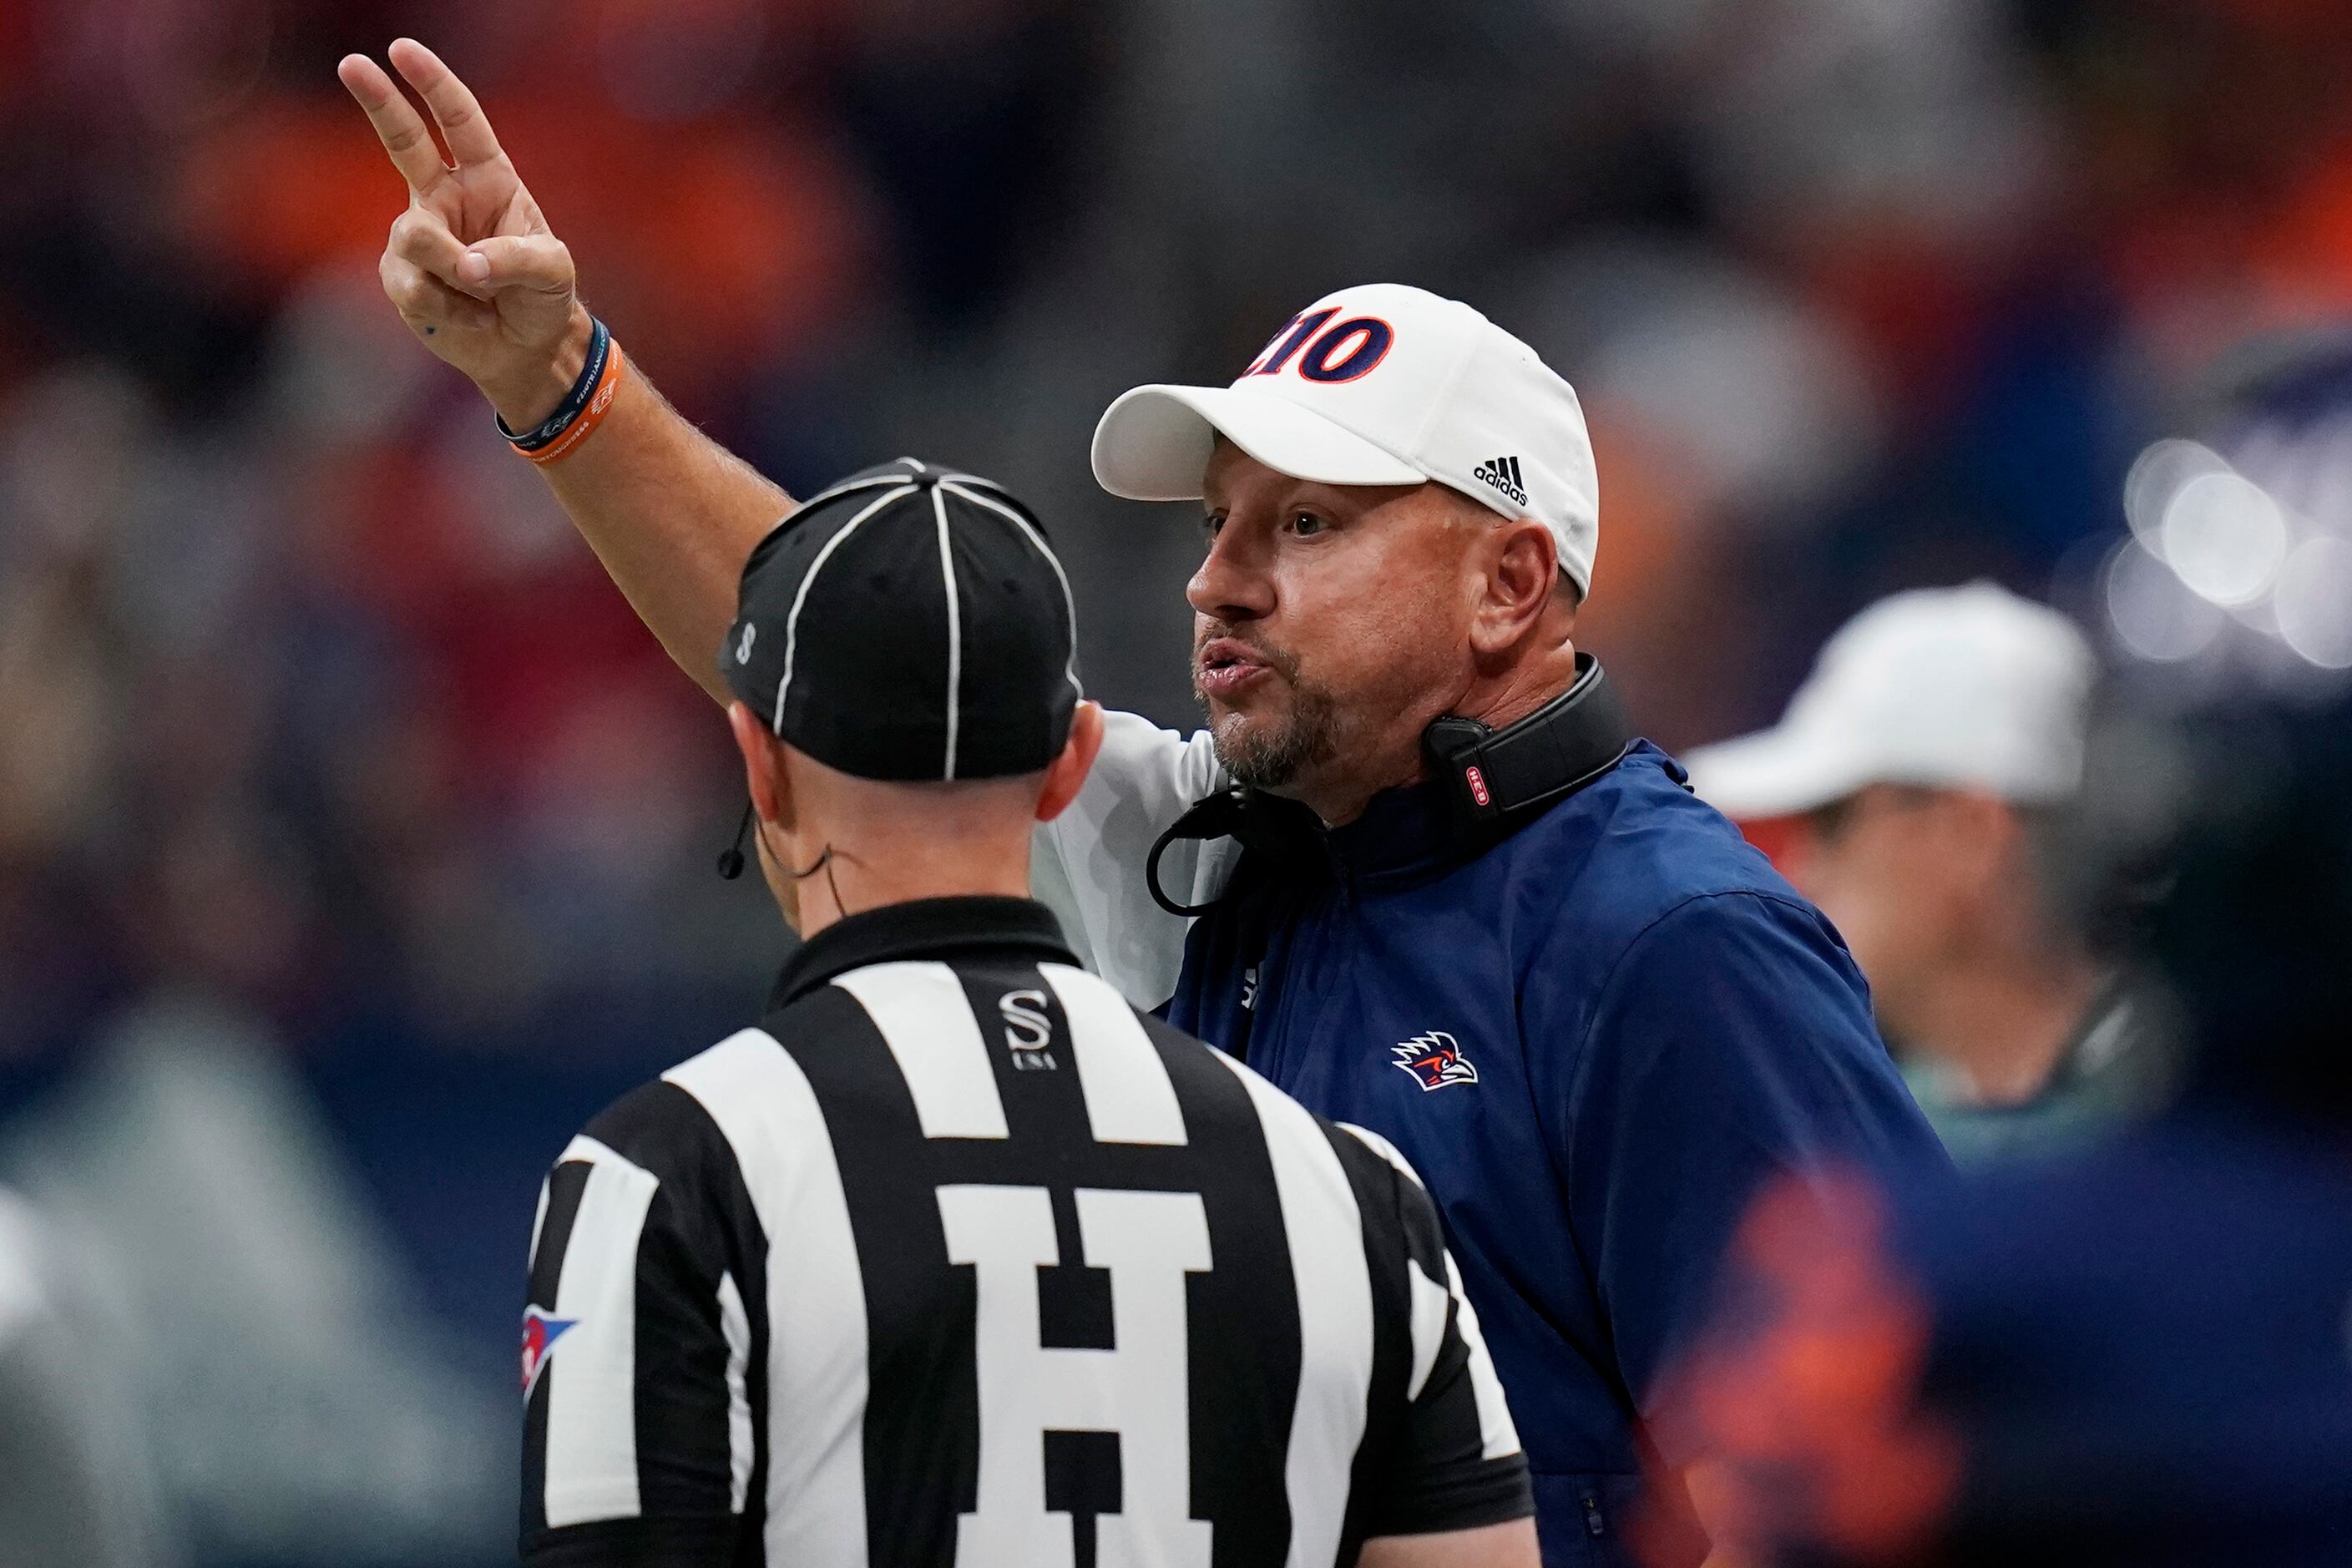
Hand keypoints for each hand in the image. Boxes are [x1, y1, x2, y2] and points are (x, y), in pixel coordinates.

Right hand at [338, 39, 589, 428]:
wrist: (524, 350)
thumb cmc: (542, 297)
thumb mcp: (553, 272)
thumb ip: (517, 259)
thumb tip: (467, 264)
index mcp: (488, 178)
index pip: (459, 122)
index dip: (433, 85)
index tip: (403, 51)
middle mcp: (445, 196)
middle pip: (404, 139)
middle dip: (379, 101)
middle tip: (352, 63)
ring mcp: (417, 234)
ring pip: (416, 237)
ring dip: (454, 273)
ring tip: (482, 296)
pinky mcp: (400, 276)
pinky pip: (413, 285)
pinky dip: (447, 308)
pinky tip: (465, 316)